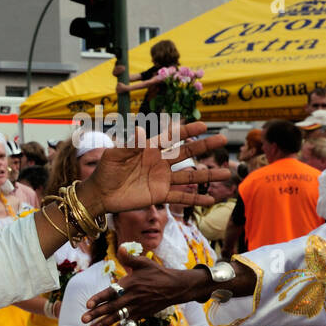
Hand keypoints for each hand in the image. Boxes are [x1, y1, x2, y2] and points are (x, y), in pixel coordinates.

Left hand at [81, 122, 228, 220]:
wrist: (99, 194)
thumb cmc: (105, 170)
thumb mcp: (115, 155)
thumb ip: (130, 144)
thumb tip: (140, 128)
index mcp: (150, 149)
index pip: (172, 137)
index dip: (187, 130)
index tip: (204, 125)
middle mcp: (160, 162)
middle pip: (187, 152)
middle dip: (204, 146)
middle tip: (223, 139)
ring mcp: (161, 179)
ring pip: (189, 176)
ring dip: (208, 175)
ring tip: (227, 173)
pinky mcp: (159, 195)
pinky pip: (180, 196)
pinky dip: (195, 198)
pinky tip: (210, 199)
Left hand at [82, 258, 208, 325]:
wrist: (175, 287)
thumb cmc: (157, 273)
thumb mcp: (144, 262)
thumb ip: (129, 257)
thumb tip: (119, 248)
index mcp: (129, 284)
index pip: (111, 292)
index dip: (99, 298)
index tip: (88, 304)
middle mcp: (131, 298)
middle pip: (111, 308)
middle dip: (96, 314)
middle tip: (83, 319)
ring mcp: (136, 308)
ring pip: (117, 319)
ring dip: (103, 325)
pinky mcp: (140, 316)